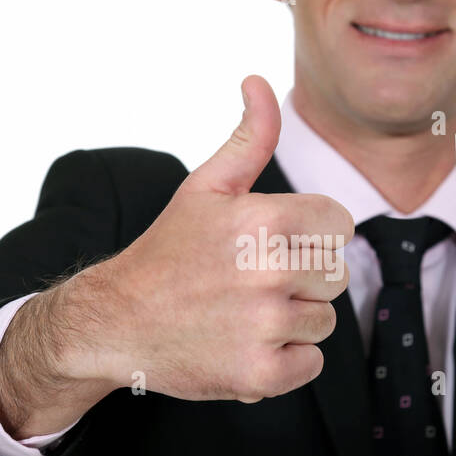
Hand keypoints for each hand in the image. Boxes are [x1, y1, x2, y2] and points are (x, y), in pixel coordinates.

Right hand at [52, 75, 353, 402]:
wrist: (116, 323)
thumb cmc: (167, 254)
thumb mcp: (205, 188)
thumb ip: (248, 138)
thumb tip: (259, 81)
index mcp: (261, 220)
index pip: (338, 225)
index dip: (310, 235)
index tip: (276, 245)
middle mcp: (267, 272)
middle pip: (335, 275)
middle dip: (302, 280)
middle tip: (251, 283)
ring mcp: (264, 326)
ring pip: (323, 321)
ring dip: (292, 322)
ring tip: (243, 315)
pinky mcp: (260, 374)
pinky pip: (311, 363)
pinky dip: (284, 362)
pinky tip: (245, 345)